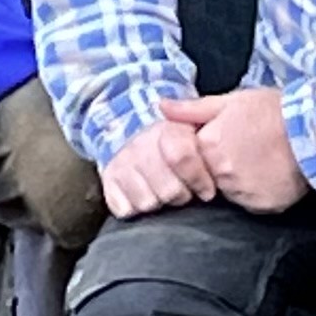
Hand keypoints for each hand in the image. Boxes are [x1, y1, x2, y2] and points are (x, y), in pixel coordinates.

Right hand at [99, 108, 219, 218]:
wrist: (132, 134)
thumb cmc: (174, 137)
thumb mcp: (196, 120)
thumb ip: (197, 111)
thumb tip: (168, 107)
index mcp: (166, 129)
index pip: (182, 156)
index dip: (198, 179)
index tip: (206, 189)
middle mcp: (140, 145)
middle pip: (168, 190)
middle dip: (181, 196)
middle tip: (183, 191)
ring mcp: (122, 163)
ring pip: (147, 202)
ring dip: (158, 203)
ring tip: (162, 193)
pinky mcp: (109, 181)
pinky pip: (124, 209)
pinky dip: (134, 209)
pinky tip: (142, 197)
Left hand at [165, 88, 310, 213]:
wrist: (313, 129)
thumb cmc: (271, 111)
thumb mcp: (230, 101)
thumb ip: (193, 109)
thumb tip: (162, 107)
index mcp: (208, 144)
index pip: (192, 158)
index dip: (206, 151)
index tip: (224, 143)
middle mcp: (221, 172)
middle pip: (209, 177)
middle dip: (221, 167)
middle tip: (245, 151)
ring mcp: (242, 191)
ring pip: (229, 192)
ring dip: (238, 181)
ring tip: (259, 161)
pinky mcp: (262, 206)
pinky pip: (250, 203)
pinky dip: (256, 193)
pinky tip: (269, 175)